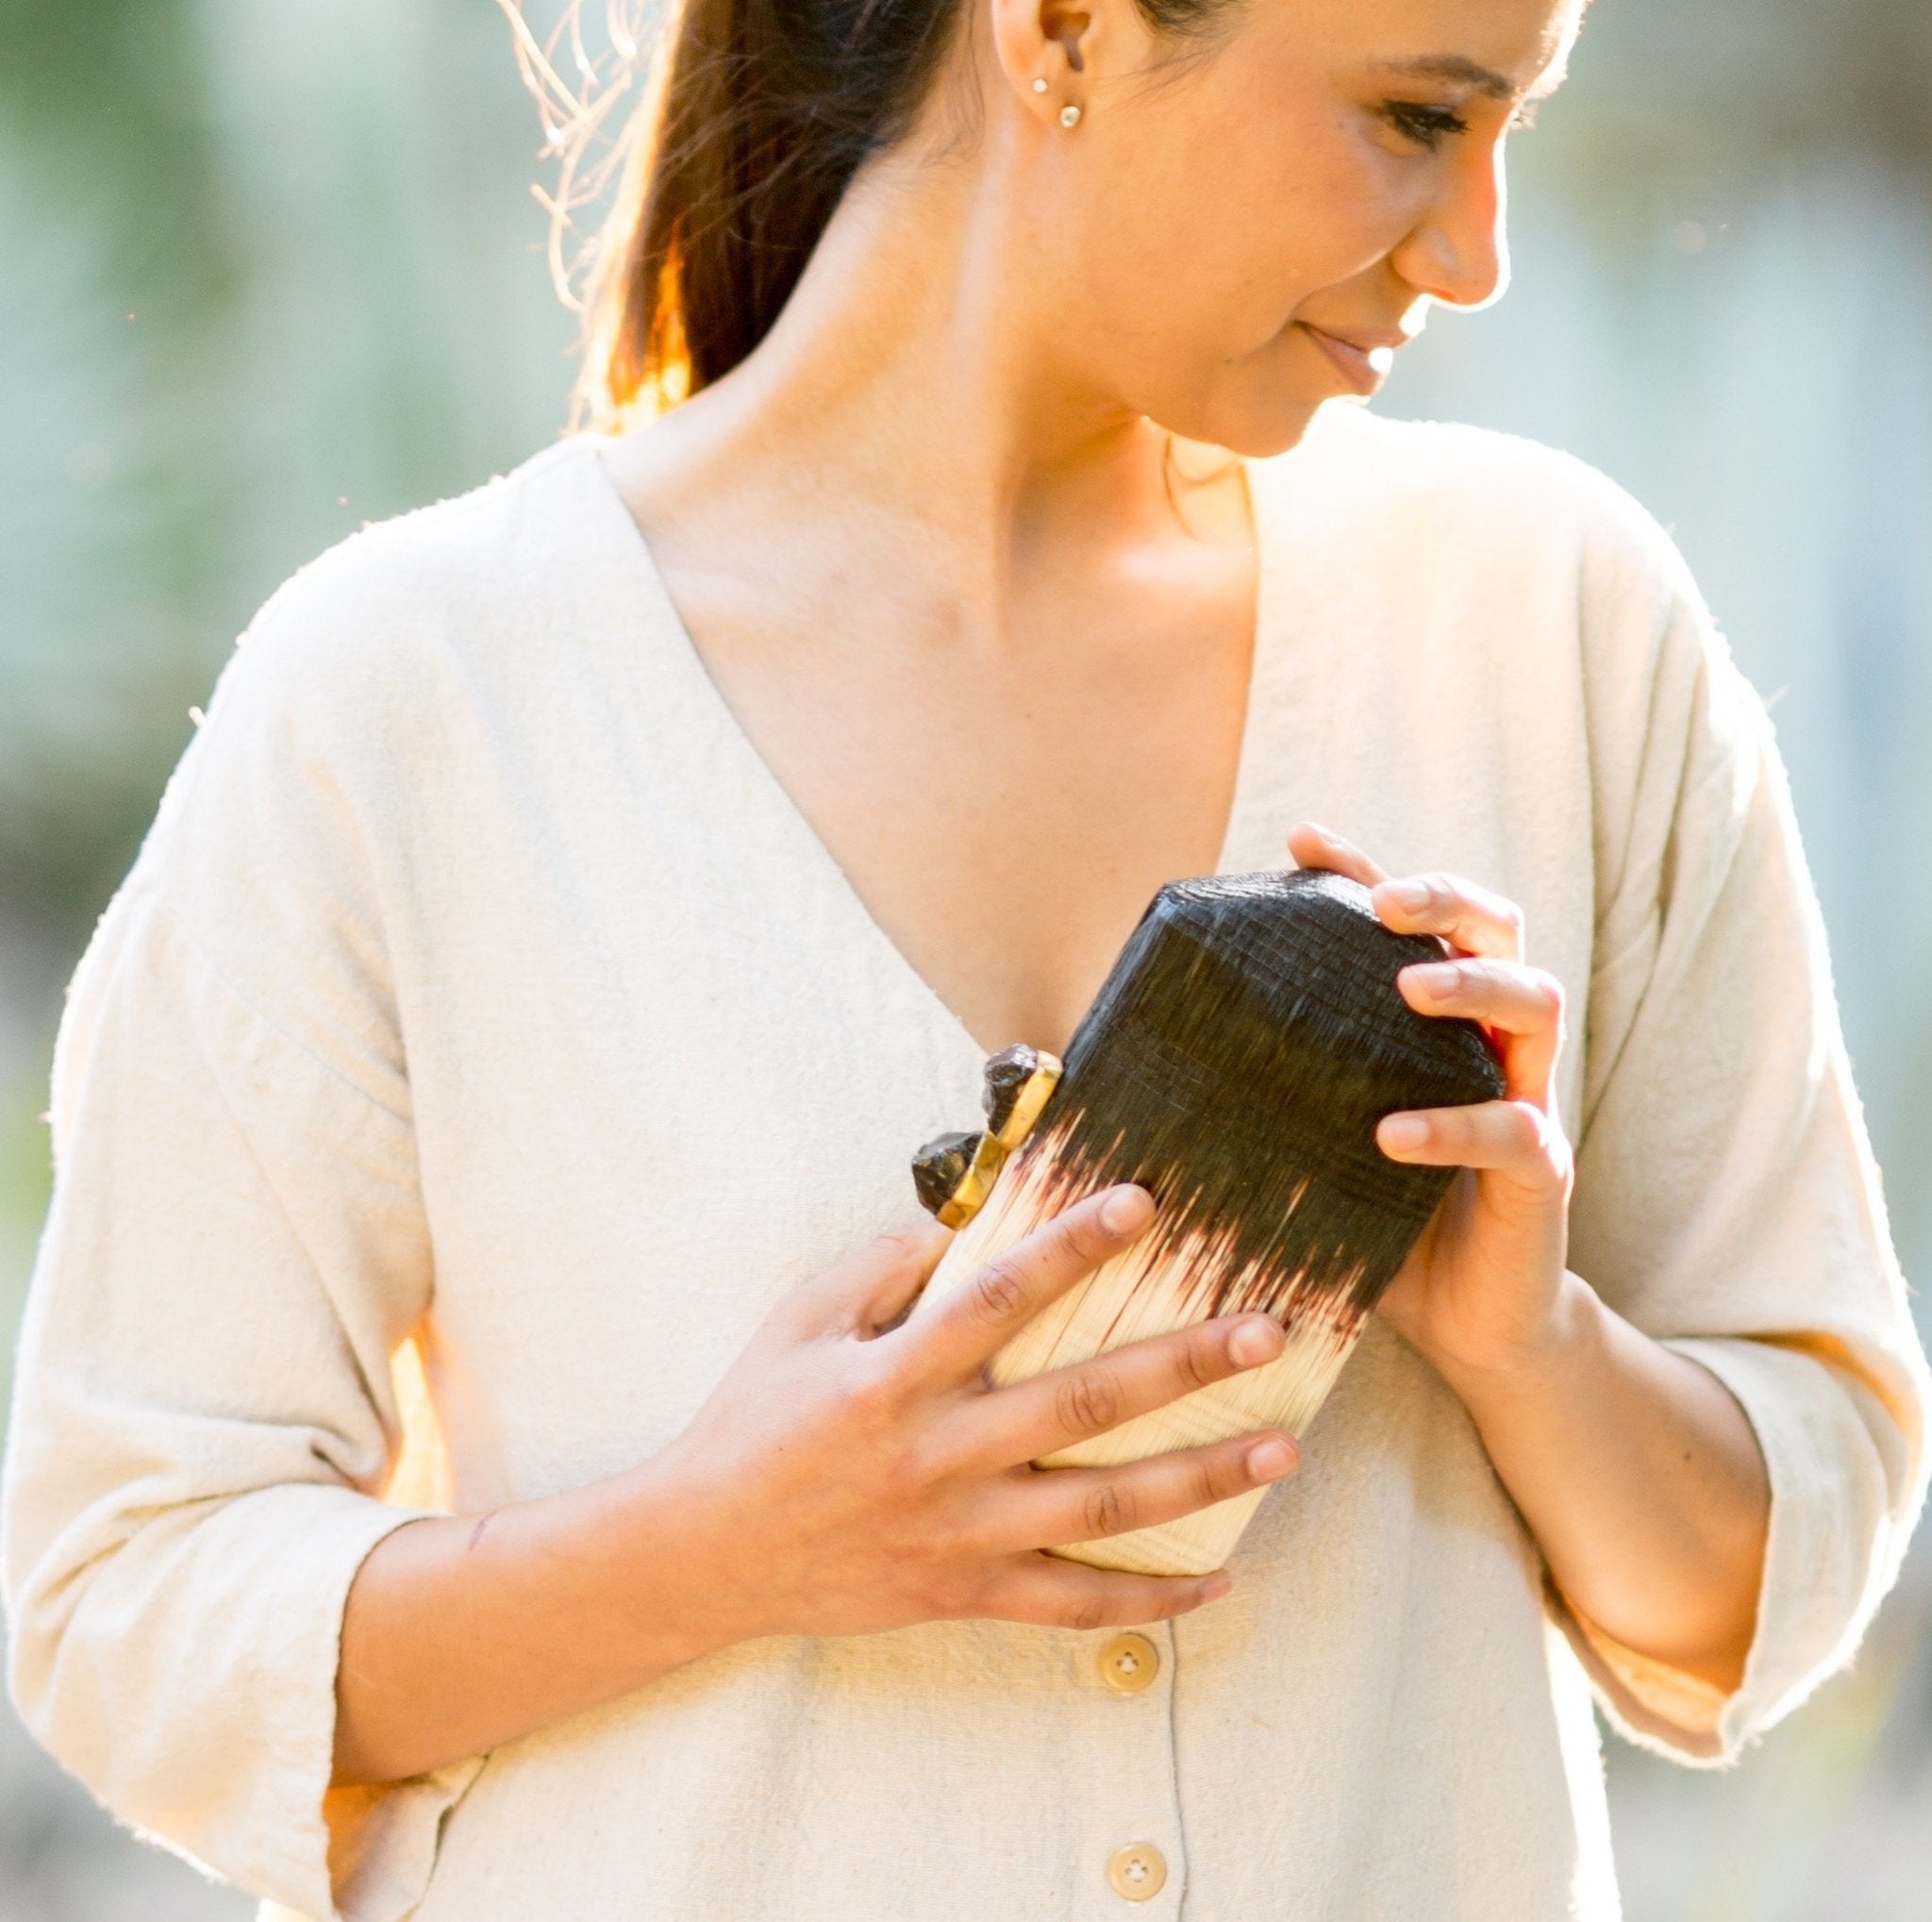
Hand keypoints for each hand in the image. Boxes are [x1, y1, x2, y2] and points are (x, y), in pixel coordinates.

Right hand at [649, 1185, 1298, 1643]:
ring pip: (1101, 1509)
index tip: (1145, 1204)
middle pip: (1081, 1403)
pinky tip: (1218, 1580)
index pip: (1001, 1297)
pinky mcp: (963, 1592)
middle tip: (1265, 1332)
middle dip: (1182, 1365)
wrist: (704, 1553)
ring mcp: (958, 1532)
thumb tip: (963, 1225)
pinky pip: (1072, 1603)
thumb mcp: (799, 1323)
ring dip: (1199, 1478)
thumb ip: (881, 1268)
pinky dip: (1148, 1599)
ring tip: (1280, 1449)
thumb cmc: (752, 1421)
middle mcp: (939, 1454)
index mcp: (895, 1377)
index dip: (1074, 1246)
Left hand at [1287, 823, 1574, 1389]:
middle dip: (1444, 898)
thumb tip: (1105, 1074)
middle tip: (1385, 903)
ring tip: (1408, 986)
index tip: (1301, 841)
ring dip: (1471, 986)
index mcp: (1436, 1025)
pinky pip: (1516, 1131)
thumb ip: (1244, 1100)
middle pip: (1501, 931)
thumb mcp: (1306, 1149)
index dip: (1364, 871)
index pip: (1414, 922)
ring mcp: (1530, 1101)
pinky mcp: (1545, 1173)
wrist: (1467, 1327)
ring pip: (1536, 1005)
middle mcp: (1493, 1045)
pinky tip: (1393, 1133)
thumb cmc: (1381, 1223)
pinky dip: (1455, 1124)